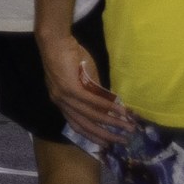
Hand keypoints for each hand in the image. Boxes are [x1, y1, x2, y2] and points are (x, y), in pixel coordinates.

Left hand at [41, 25, 131, 147]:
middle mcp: (60, 101)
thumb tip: (109, 106)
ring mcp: (63, 95)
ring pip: (90, 115)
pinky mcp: (69, 87)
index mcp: (60, 101)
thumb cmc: (68, 56)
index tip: (106, 144)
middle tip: (122, 142)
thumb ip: (93, 93)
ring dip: (111, 123)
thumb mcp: (83, 78)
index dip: (92, 135)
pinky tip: (122, 111)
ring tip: (128, 127)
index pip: (76, 124)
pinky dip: (108, 107)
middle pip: (84, 124)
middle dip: (104, 135)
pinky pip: (92, 101)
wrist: (55, 40)